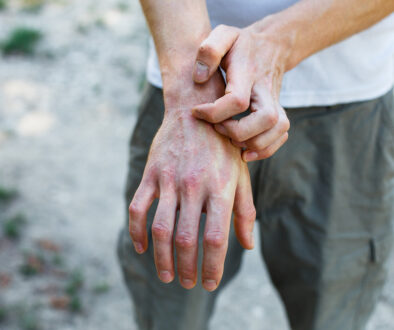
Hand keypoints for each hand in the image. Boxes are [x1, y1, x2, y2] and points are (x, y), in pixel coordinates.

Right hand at [128, 71, 255, 290]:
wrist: (195, 110)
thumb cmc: (223, 146)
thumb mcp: (240, 175)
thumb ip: (244, 211)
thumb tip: (247, 245)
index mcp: (220, 188)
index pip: (216, 238)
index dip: (213, 266)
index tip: (210, 283)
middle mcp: (194, 185)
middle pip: (187, 239)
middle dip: (186, 268)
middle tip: (187, 283)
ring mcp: (170, 179)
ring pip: (160, 229)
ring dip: (161, 258)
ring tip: (166, 276)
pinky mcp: (151, 173)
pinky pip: (138, 207)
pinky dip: (136, 232)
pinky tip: (142, 248)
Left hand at [191, 23, 290, 161]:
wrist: (271, 45)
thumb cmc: (241, 44)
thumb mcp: (223, 35)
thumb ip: (209, 50)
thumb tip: (199, 78)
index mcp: (248, 72)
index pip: (237, 100)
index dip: (214, 112)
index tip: (196, 112)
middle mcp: (265, 89)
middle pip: (265, 118)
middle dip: (238, 132)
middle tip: (217, 128)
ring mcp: (275, 102)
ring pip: (277, 130)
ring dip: (253, 143)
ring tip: (231, 141)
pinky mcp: (278, 113)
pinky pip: (280, 136)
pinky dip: (265, 149)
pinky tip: (245, 151)